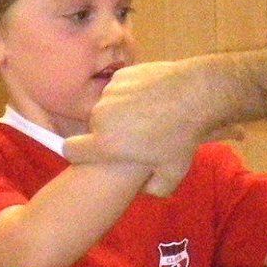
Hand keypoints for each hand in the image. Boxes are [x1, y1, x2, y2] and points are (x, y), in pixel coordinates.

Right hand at [63, 60, 217, 190]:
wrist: (196, 95)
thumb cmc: (182, 138)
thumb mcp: (171, 175)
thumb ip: (152, 190)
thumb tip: (140, 190)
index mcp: (105, 144)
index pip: (70, 150)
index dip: (80, 154)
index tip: (94, 154)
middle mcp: (100, 117)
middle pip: (91, 128)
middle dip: (106, 134)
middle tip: (133, 137)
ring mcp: (110, 93)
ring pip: (105, 107)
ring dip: (118, 113)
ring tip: (145, 117)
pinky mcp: (121, 76)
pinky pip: (117, 90)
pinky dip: (128, 95)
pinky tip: (149, 99)